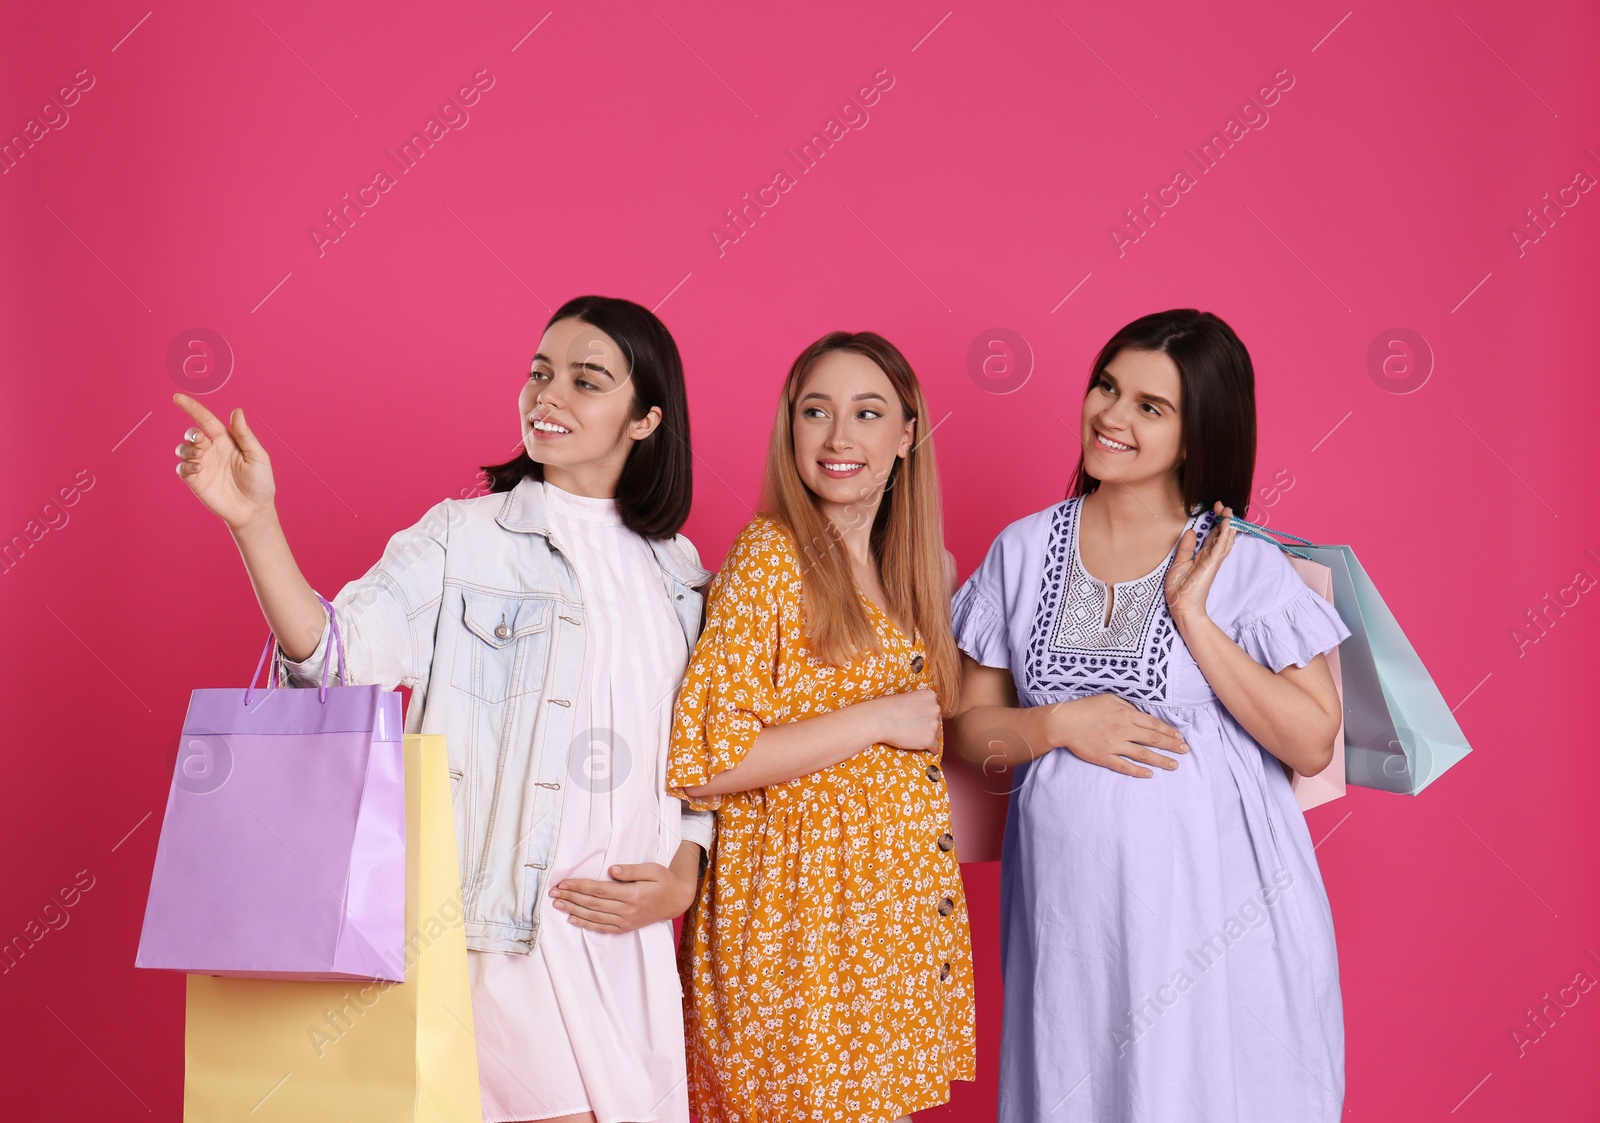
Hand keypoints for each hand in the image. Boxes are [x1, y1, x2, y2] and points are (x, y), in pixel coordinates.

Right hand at [172, 393, 277, 531]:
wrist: (254, 510)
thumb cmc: (260, 482)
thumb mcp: (257, 456)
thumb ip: (245, 435)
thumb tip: (237, 411)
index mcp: (226, 440)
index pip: (206, 420)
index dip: (192, 408)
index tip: (177, 397)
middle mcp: (212, 450)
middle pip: (192, 434)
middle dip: (191, 433)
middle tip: (201, 440)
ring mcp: (202, 465)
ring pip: (182, 449)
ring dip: (187, 448)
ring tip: (201, 456)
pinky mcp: (195, 481)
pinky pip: (182, 468)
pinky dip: (186, 465)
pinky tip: (198, 469)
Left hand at [549, 861, 696, 932]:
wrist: (677, 899)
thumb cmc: (663, 880)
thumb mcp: (652, 869)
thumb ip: (632, 870)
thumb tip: (612, 870)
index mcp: (632, 894)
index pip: (599, 890)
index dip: (580, 886)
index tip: (564, 882)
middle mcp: (627, 910)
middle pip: (593, 904)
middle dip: (571, 897)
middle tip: (553, 893)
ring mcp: (626, 920)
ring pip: (594, 916)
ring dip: (574, 910)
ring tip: (558, 904)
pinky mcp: (625, 927)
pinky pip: (602, 927)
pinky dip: (586, 924)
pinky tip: (573, 919)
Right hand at [868, 687, 941, 752]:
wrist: (879, 719)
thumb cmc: (887, 708)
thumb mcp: (908, 697)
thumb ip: (919, 703)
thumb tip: (923, 715)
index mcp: (929, 696)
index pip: (934, 708)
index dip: (925, 715)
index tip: (918, 720)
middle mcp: (935, 709)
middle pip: (936, 721)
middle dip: (928, 726)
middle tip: (914, 729)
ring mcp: (933, 725)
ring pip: (936, 734)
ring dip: (928, 737)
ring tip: (914, 737)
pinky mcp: (929, 739)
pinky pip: (935, 748)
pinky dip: (930, 749)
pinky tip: (925, 749)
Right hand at [1044, 692, 1187, 777]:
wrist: (1063, 722)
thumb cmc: (1085, 708)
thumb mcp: (1109, 698)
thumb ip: (1127, 706)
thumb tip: (1141, 714)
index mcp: (1126, 714)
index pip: (1154, 724)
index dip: (1169, 732)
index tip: (1180, 737)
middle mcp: (1123, 730)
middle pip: (1153, 739)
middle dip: (1172, 746)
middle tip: (1185, 751)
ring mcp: (1114, 745)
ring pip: (1143, 754)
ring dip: (1161, 760)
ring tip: (1174, 765)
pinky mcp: (1104, 757)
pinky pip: (1125, 766)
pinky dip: (1138, 771)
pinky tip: (1149, 774)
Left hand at [1164, 500, 1236, 628]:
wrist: (1181, 606)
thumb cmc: (1180, 589)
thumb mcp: (1179, 563)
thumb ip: (1186, 548)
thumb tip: (1190, 532)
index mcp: (1203, 556)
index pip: (1214, 535)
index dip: (1216, 522)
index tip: (1215, 509)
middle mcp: (1211, 556)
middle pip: (1223, 534)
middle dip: (1224, 519)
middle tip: (1222, 505)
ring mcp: (1213, 560)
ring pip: (1226, 538)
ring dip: (1228, 523)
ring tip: (1228, 510)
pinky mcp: (1212, 564)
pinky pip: (1221, 546)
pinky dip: (1226, 534)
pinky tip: (1228, 523)